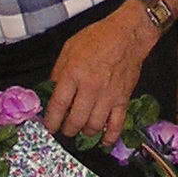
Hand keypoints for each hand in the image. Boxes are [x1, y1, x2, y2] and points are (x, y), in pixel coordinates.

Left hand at [45, 10, 149, 145]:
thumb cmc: (97, 38)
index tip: (49, 127)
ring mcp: (108, 96)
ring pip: (94, 126)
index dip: (51, 121)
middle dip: (67, 130)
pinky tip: (103, 141)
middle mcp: (90, 88)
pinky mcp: (123, 99)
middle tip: (65, 129)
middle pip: (75, 121)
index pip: (58, 106)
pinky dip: (110, 137)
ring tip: (82, 129)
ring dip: (85, 132)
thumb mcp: (69, 48)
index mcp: (73, 74)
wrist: (128, 35)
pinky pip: (117, 124)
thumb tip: (52, 92)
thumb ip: (59, 72)